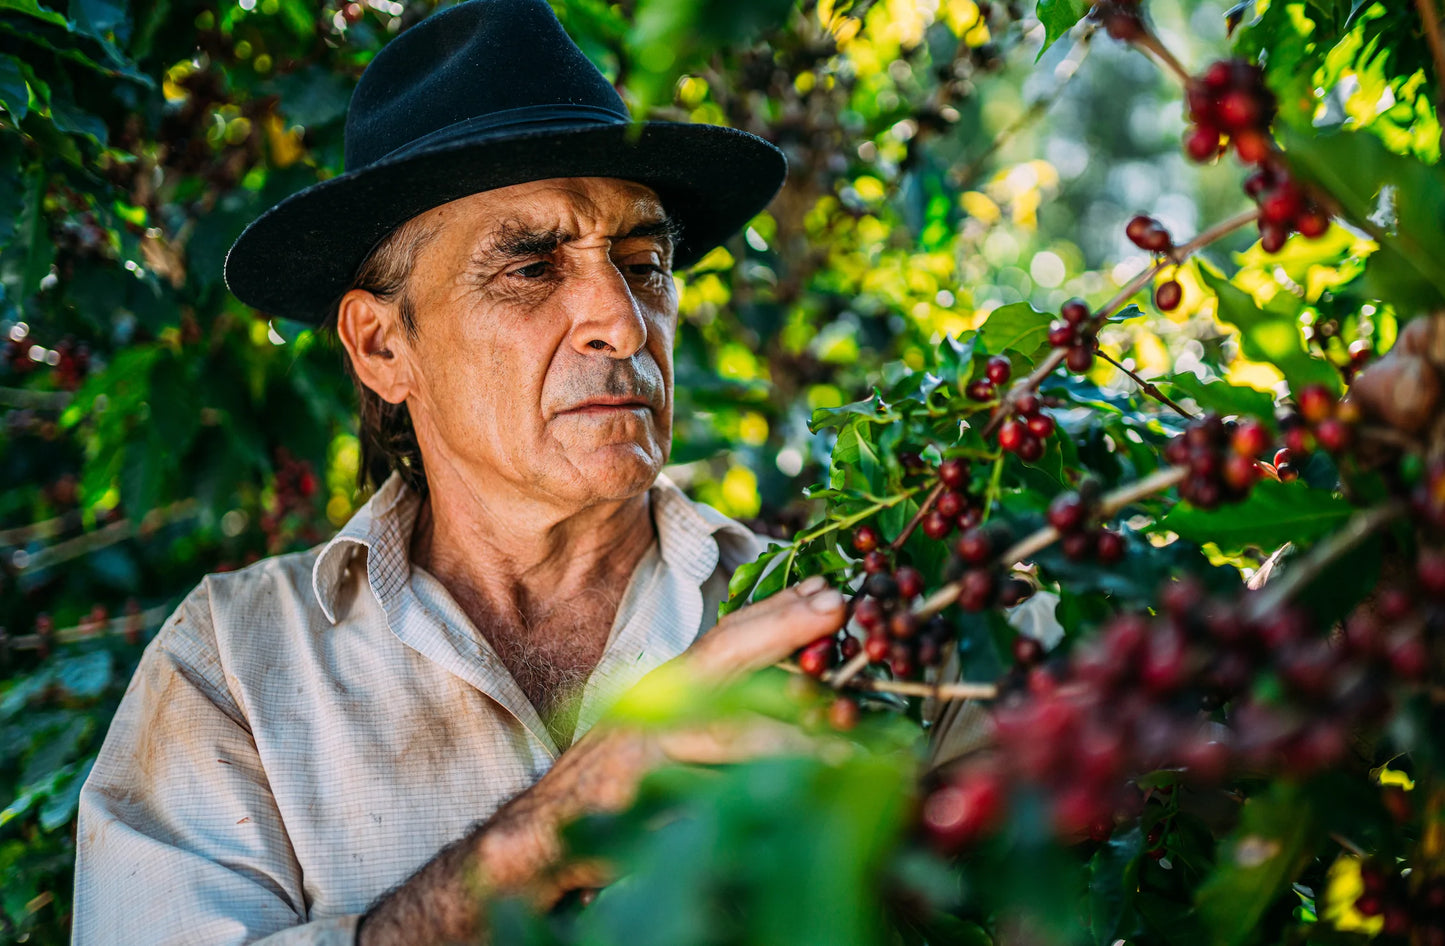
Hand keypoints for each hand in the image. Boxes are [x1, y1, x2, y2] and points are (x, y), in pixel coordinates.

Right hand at [357, 578, 845, 943]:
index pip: (729, 638)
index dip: (778, 611)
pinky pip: (707, 802)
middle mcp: (654, 708)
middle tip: (839, 618)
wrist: (542, 836)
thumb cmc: (622, 778)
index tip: (833, 591)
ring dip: (793, 741)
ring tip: (848, 749)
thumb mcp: (670, 729)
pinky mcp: (636, 804)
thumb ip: (723, 705)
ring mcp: (642, 754)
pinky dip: (753, 807)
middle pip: (726, 663)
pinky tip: (799, 810)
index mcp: (668, 687)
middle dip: (783, 635)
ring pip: (728, 736)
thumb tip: (810, 691)